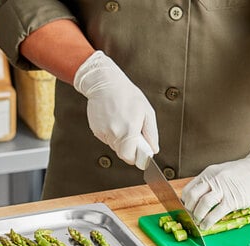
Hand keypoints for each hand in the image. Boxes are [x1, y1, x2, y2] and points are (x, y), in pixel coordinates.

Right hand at [73, 50, 158, 169]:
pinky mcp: (96, 131)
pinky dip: (112, 134)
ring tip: (122, 121)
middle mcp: (114, 134)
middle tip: (133, 132)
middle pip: (122, 153)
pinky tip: (114, 120)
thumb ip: (151, 133)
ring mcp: (103, 133)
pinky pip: (107, 139)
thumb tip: (154, 149)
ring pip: (114, 146)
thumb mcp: (147, 111)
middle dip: (129, 147)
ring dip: (121, 139)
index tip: (140, 154)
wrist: (104, 83)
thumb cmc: (127, 94)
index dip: (136, 158)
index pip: (130, 157)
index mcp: (128, 130)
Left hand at [182, 136, 249, 229]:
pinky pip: (216, 213)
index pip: (188, 189)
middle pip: (191, 197)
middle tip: (191, 217)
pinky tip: (206, 226)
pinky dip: (208, 222)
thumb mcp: (222, 173)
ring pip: (202, 204)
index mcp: (208, 174)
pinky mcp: (233, 199)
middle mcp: (213, 180)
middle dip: (188, 210)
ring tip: (198, 223)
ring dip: (197, 217)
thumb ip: (211, 183)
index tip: (187, 209)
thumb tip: (200, 198)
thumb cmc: (245, 172)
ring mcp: (223, 189)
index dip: (185, 202)